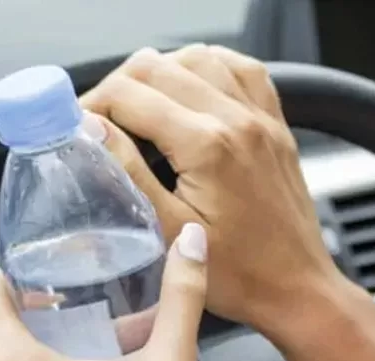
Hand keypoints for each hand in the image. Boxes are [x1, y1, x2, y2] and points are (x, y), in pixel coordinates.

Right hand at [81, 45, 366, 353]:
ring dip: (160, 72)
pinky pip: (241, 69)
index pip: (129, 94)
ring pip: (198, 57)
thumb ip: (127, 173)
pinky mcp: (274, 125)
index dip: (92, 103)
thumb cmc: (238, 276)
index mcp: (207, 145)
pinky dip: (208, 67)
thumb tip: (90, 129)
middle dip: (118, 85)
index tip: (78, 125)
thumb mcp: (166, 231)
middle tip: (100, 117)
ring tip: (139, 104)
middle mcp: (237, 120)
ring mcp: (260, 118)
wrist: (297, 289)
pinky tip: (191, 87)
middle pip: (158, 66)